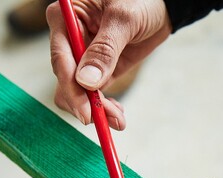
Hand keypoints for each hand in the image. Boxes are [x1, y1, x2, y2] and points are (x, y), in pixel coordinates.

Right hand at [46, 0, 171, 128]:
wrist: (161, 7)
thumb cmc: (141, 0)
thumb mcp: (124, 19)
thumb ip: (105, 50)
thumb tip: (86, 82)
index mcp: (65, 18)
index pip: (61, 59)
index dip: (72, 89)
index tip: (85, 113)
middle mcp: (69, 40)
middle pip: (66, 82)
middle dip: (86, 104)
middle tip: (108, 120)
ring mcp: (82, 58)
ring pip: (77, 94)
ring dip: (96, 111)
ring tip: (119, 119)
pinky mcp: (97, 72)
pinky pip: (92, 96)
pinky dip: (103, 108)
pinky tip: (117, 113)